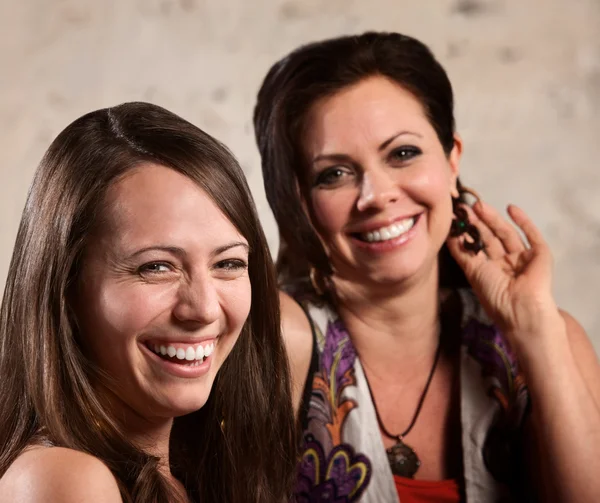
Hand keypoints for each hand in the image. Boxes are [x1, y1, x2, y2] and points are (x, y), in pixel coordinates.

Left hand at [446, 200, 562, 348]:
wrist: (521, 311)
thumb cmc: (494, 296)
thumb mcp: (471, 271)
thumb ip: (460, 252)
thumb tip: (447, 233)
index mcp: (489, 270)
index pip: (478, 245)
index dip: (468, 231)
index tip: (457, 216)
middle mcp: (506, 263)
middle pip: (491, 237)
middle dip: (479, 222)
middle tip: (466, 207)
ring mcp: (523, 258)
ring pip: (507, 233)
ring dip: (494, 219)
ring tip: (479, 205)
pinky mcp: (540, 255)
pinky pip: (532, 235)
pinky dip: (523, 221)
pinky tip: (511, 208)